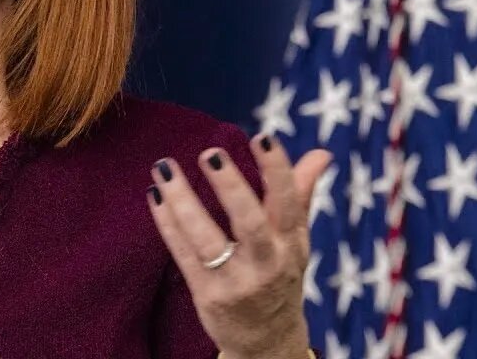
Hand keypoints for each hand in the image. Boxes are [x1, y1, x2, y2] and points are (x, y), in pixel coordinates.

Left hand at [146, 134, 331, 358]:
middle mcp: (267, 264)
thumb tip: (321, 153)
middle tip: (209, 153)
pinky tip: (154, 195)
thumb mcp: (297, 241)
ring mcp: (235, 282)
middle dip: (230, 188)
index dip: (277, 171)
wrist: (267, 340)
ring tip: (163, 168)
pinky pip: (183, 255)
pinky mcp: (206, 295)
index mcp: (291, 245)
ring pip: (207, 240)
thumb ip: (300, 194)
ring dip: (183, 202)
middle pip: (249, 223)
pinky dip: (167, 224)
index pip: (288, 204)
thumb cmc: (279, 275)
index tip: (262, 137)